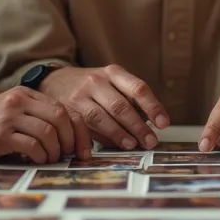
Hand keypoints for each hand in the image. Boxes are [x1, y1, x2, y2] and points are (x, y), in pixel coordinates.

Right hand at [0, 87, 90, 163]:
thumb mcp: (16, 110)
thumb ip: (39, 115)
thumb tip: (74, 137)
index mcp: (28, 93)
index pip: (65, 108)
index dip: (79, 130)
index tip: (84, 149)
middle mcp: (19, 101)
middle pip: (60, 117)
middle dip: (71, 140)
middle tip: (70, 154)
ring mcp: (9, 117)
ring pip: (48, 132)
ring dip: (55, 151)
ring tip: (52, 158)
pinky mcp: (1, 135)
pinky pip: (32, 146)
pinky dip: (41, 156)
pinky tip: (39, 160)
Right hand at [41, 65, 168, 149]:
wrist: (56, 81)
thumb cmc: (93, 87)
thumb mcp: (112, 83)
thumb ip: (129, 102)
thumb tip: (148, 128)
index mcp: (114, 73)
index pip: (138, 88)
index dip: (152, 106)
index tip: (163, 123)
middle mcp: (96, 81)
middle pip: (120, 105)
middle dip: (138, 126)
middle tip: (150, 141)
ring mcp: (80, 95)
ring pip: (101, 117)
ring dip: (118, 133)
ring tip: (132, 145)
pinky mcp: (66, 109)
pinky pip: (84, 126)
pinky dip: (98, 138)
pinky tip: (107, 146)